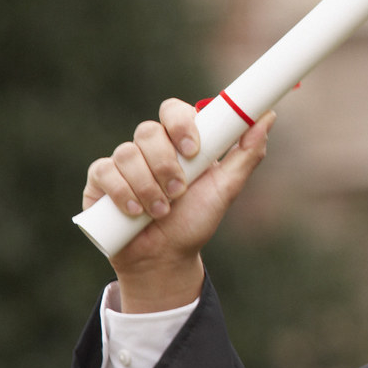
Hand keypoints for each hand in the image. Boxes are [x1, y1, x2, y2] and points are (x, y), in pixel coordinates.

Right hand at [82, 100, 274, 310]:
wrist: (164, 257)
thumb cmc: (196, 219)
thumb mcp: (227, 188)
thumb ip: (248, 154)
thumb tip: (267, 117)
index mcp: (180, 142)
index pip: (174, 111)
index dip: (181, 124)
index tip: (194, 150)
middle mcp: (150, 148)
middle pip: (148, 131)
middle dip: (165, 163)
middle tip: (179, 191)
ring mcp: (123, 163)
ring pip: (127, 154)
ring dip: (147, 186)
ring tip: (162, 211)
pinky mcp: (99, 181)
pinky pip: (104, 172)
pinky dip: (122, 192)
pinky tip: (134, 211)